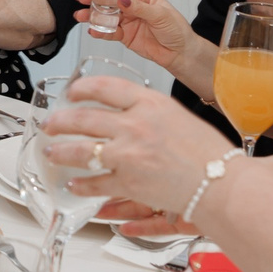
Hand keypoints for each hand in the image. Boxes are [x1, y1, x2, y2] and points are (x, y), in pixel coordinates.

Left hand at [38, 73, 232, 218]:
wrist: (221, 183)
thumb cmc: (209, 152)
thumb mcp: (178, 115)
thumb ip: (148, 110)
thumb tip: (125, 111)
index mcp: (149, 103)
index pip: (105, 87)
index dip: (82, 89)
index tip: (73, 93)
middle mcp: (134, 125)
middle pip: (84, 118)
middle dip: (61, 121)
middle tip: (51, 124)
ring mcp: (128, 154)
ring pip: (82, 150)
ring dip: (61, 152)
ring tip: (52, 152)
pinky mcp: (127, 182)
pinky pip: (95, 182)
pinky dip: (82, 184)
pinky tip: (74, 183)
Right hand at [73, 0, 188, 75]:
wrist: (179, 53)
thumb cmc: (176, 30)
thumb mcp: (160, 15)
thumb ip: (139, 7)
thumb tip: (122, 0)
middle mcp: (133, 5)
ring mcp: (127, 20)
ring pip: (106, 15)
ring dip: (93, 15)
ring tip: (81, 15)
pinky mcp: (124, 35)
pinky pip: (108, 31)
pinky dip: (100, 31)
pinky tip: (93, 29)